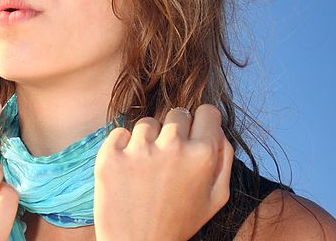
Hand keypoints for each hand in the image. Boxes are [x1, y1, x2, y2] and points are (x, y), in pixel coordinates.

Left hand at [93, 104, 234, 240]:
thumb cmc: (178, 223)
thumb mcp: (216, 197)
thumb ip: (224, 158)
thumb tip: (217, 128)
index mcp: (203, 155)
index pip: (207, 112)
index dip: (202, 123)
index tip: (194, 135)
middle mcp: (173, 146)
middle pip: (178, 113)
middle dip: (175, 131)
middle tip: (168, 160)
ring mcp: (140, 149)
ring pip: (148, 123)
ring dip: (148, 140)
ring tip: (146, 169)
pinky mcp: (111, 155)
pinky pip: (120, 132)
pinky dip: (122, 147)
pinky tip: (127, 170)